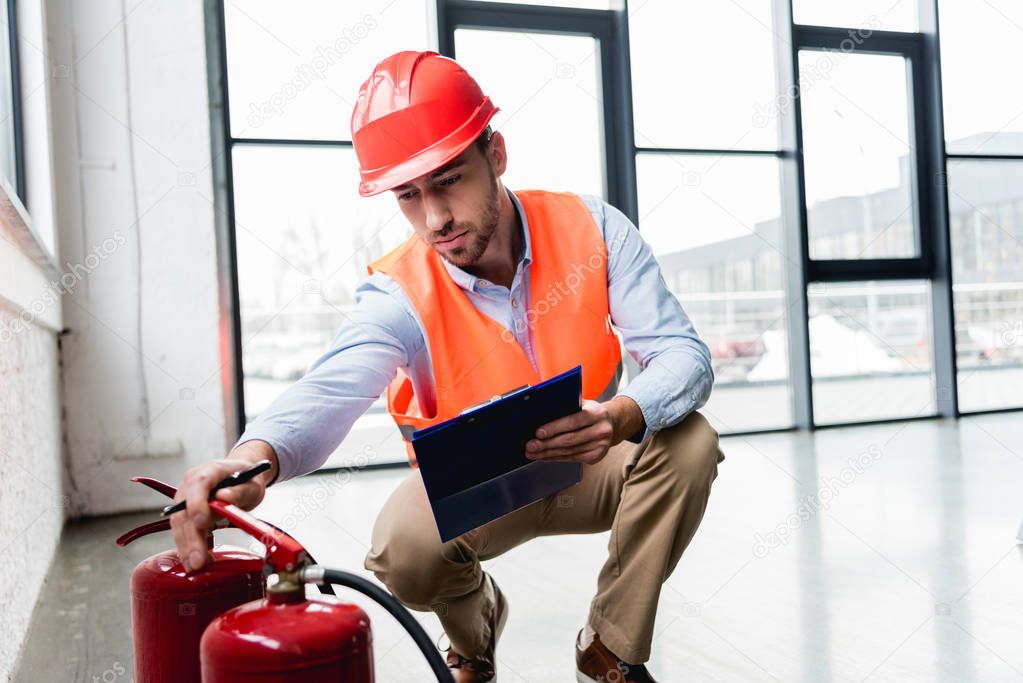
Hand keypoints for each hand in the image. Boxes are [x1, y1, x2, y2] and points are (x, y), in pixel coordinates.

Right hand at [169, 441, 276, 570]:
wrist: (242, 476)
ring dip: (186, 547)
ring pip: (180, 525)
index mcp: (209, 471)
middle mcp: (190, 485)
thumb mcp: (252, 483)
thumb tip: (224, 497)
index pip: (198, 484)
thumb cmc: (247, 478)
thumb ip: (240, 491)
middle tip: (198, 561)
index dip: (197, 503)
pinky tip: (196, 561)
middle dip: (190, 538)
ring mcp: (185, 499)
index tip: (202, 523)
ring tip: (196, 566)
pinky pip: (183, 532)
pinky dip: (188, 548)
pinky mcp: (186, 514)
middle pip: (185, 510)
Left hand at [524, 396, 642, 464]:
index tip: (538, 433)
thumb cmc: (591, 412)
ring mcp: (601, 446)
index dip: (554, 428)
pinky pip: (572, 459)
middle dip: (547, 444)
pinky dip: (556, 458)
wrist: (612, 424)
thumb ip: (568, 407)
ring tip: (532, 452)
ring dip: (548, 453)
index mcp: (597, 413)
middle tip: (530, 445)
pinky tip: (544, 456)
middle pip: (570, 440)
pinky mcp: (596, 457)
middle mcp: (601, 430)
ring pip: (569, 452)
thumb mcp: (584, 404)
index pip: (573, 421)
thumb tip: (541, 413)